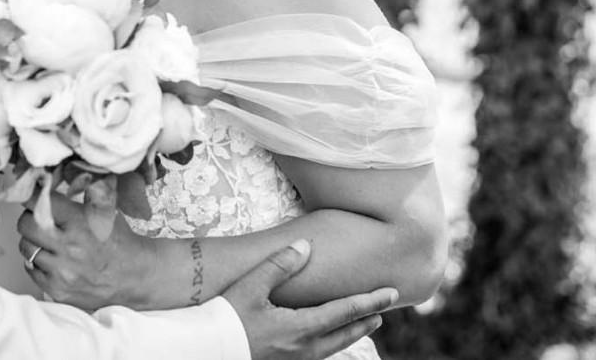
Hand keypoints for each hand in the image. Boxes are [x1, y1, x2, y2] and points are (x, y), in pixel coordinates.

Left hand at [16, 183, 159, 310]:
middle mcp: (68, 247)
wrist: (134, 276)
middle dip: (30, 218)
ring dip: (33, 241)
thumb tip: (54, 177)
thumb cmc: (118, 241)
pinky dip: (38, 263)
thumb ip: (81, 192)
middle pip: (25, 224)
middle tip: (38, 219)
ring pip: (26, 247)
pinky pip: (31, 270)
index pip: (39, 201)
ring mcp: (61, 271)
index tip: (30, 195)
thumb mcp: (104, 209)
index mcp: (79, 221)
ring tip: (48, 240)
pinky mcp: (57, 290)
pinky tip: (52, 259)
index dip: (32, 196)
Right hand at [223, 240, 396, 359]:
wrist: (205, 349)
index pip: (345, 312)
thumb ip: (279, 264)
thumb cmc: (226, 317)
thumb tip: (305, 246)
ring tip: (363, 324)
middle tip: (383, 309)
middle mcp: (303, 348)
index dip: (369, 301)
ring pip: (332, 347)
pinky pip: (317, 354)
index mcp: (300, 328)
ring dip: (351, 333)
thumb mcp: (251, 286)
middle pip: (344, 334)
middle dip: (365, 320)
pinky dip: (331, 342)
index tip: (390, 293)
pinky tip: (326, 338)